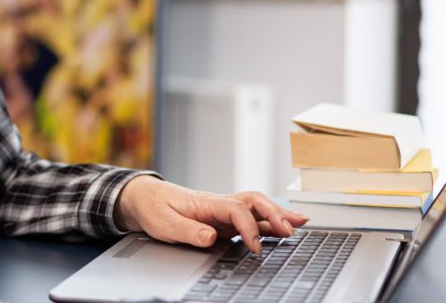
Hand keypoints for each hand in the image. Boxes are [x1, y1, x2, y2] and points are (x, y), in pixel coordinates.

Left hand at [115, 176, 308, 253]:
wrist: (144, 198)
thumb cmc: (153, 208)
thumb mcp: (163, 223)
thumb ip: (187, 230)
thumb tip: (210, 236)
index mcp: (205, 203)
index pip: (236, 210)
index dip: (249, 227)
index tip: (255, 247)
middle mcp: (218, 204)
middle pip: (253, 201)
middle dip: (274, 214)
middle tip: (291, 230)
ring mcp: (222, 210)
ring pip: (256, 207)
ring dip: (278, 214)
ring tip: (301, 224)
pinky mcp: (223, 219)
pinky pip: (251, 218)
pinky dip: (269, 222)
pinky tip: (283, 229)